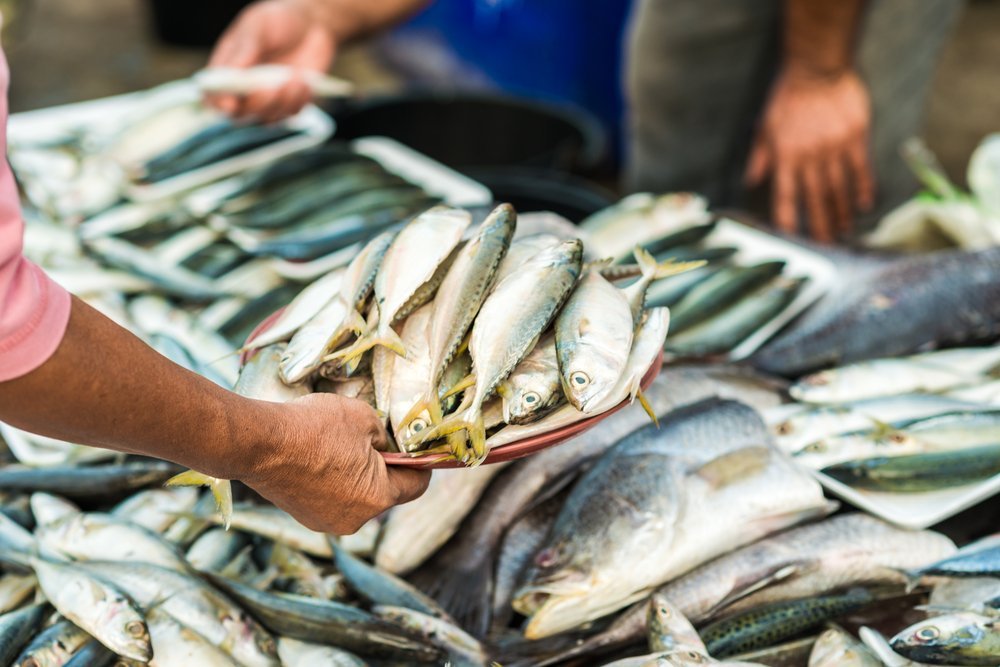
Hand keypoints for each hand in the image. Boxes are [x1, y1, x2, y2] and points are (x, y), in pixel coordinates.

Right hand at [207, 0, 335, 122]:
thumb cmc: (277, 22)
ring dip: (282, 102)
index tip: (231, 104)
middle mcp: (243, 90)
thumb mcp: (256, 28)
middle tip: (273, 88)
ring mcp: (267, 100)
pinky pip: (291, 114)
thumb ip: (244, 52)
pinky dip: (298, 101)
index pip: (213, 96)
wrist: (311, 24)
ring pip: (268, 118)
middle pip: (240, 114)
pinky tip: (305, 81)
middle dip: (257, 104)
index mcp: (226, 70)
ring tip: (295, 77)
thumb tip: (231, 75)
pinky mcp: (290, 104)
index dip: (219, 104)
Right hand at [241, 393, 429, 533]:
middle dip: (384, 467)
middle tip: (374, 440)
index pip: (416, 485)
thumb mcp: (365, 418)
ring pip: (357, 496)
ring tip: (340, 446)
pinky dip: (333, 480)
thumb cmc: (314, 428)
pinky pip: (332, 497)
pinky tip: (319, 457)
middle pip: (385, 492)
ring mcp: (327, 522)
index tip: (422, 452)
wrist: (259, 443)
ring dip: (356, 475)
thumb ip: (385, 437)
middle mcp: (356, 519)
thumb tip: (385, 448)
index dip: (422, 465)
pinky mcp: (305, 517)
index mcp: (378, 498)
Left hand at [745, 68, 874, 241]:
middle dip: (820, 226)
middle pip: (815, 199)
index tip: (792, 240)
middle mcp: (810, 158)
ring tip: (844, 232)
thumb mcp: (765, 126)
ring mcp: (834, 149)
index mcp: (785, 157)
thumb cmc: (787, 97)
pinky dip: (862, 188)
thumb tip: (751, 180)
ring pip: (838, 189)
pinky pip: (860, 169)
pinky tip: (864, 205)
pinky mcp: (855, 137)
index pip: (785, 196)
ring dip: (841, 213)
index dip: (787, 220)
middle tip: (826, 247)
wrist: (817, 68)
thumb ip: (760, 156)